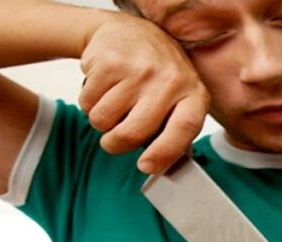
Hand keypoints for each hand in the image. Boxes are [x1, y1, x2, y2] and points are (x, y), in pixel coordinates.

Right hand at [79, 12, 210, 174]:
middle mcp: (170, 79)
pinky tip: (103, 87)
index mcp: (193, 94)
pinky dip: (89, 102)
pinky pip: (87, 103)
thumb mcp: (178, 99)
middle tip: (113, 140)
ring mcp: (139, 68)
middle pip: (133, 133)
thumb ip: (175, 132)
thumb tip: (165, 168)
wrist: (128, 32)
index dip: (163, 153)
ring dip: (101, 120)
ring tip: (113, 101)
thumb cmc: (156, 75)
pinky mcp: (109, 62)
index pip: (183, 130)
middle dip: (115, 144)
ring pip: (103, 121)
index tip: (145, 167)